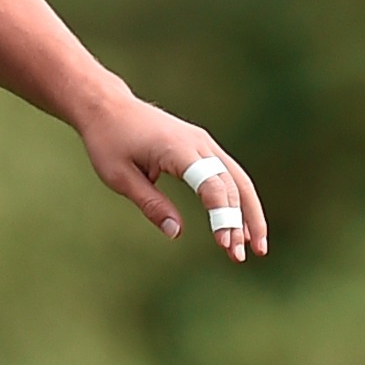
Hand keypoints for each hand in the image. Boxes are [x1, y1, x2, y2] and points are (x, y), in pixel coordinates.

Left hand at [81, 99, 269, 262]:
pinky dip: (237, 200)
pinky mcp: (202, 146)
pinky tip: (240, 226)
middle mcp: (198, 142)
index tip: (224, 244)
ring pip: (237, 179)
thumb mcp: (120, 177)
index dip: (221, 215)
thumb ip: (150, 204)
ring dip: (248, 213)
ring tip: (256, 247)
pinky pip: (227, 174)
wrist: (108, 107)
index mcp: (177, 148)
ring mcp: (203, 143)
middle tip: (239, 257)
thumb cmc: (109, 141)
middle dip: (240, 222)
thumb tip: (176, 233)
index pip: (211, 184)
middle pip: (232, 184)